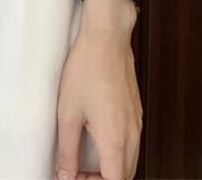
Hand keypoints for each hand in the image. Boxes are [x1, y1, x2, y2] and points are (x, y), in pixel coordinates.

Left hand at [55, 20, 142, 179]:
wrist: (107, 37)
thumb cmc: (87, 67)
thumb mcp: (68, 112)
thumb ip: (67, 149)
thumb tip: (65, 173)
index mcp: (115, 139)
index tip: (75, 178)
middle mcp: (131, 135)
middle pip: (124, 175)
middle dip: (101, 179)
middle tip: (76, 172)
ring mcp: (136, 123)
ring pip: (129, 161)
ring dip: (110, 169)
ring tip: (83, 161)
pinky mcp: (135, 112)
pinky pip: (131, 144)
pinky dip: (117, 153)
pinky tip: (97, 141)